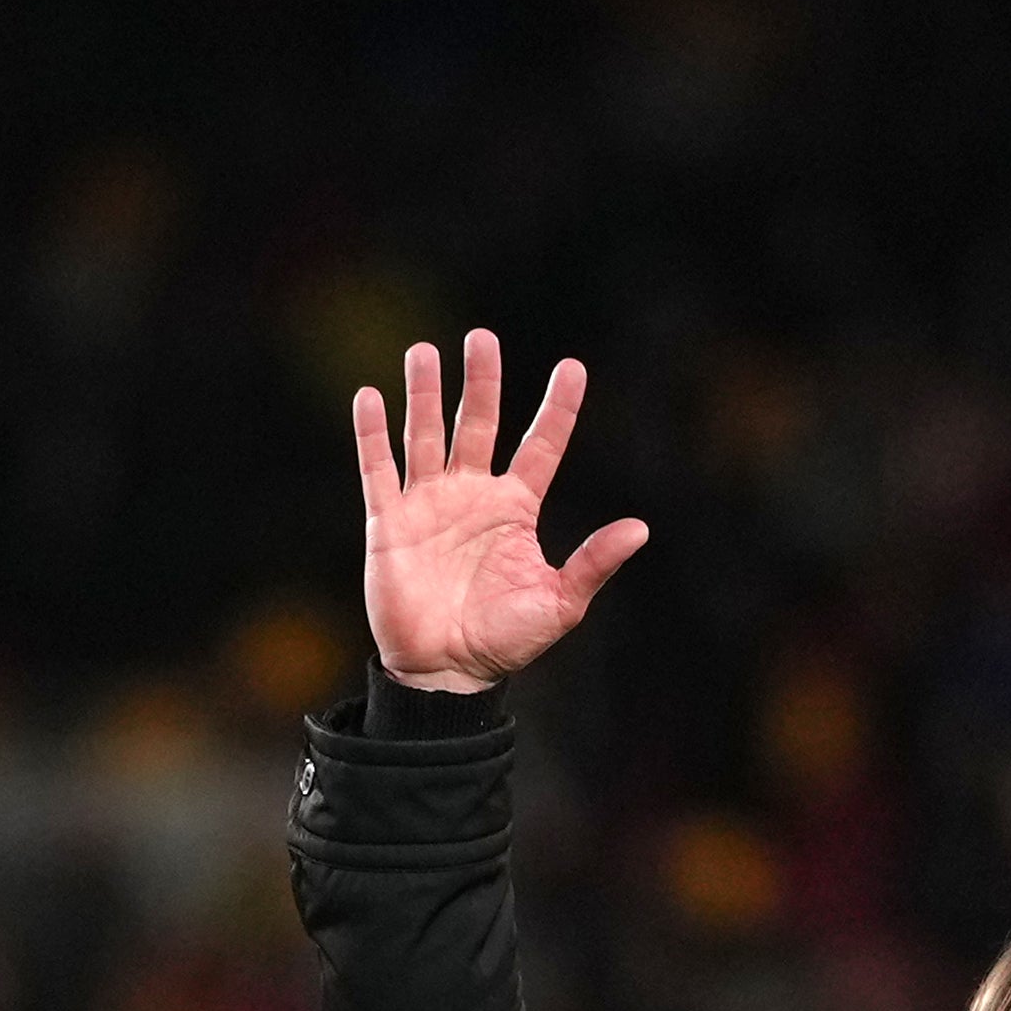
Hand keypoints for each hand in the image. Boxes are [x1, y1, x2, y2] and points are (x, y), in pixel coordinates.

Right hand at [347, 328, 651, 695]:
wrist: (445, 673)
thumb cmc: (503, 641)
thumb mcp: (560, 604)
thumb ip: (593, 563)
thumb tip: (641, 528)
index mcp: (515, 509)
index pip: (540, 445)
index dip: (557, 408)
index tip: (572, 368)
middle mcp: (472, 496)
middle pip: (478, 423)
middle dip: (480, 381)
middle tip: (481, 338)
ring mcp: (428, 505)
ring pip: (426, 435)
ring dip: (424, 393)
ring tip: (424, 351)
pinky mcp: (388, 523)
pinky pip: (378, 470)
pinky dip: (371, 435)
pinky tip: (369, 396)